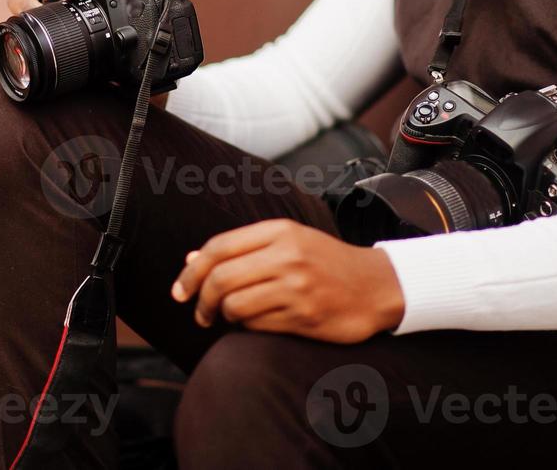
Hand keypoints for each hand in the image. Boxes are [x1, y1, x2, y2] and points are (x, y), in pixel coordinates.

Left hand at [171, 219, 404, 342]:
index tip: (180, 289)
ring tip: (227, 318)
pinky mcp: (305, 317)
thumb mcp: (287, 242)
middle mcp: (287, 256)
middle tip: (200, 312)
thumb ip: (240, 249)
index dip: (192, 271)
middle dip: (200, 300)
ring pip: (235, 305)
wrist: (377, 285)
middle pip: (220, 279)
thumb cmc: (325, 262)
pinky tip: (254, 322)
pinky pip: (256, 325)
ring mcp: (297, 287)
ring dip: (223, 316)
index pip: (219, 248)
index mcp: (280, 231)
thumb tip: (190, 260)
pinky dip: (247, 326)